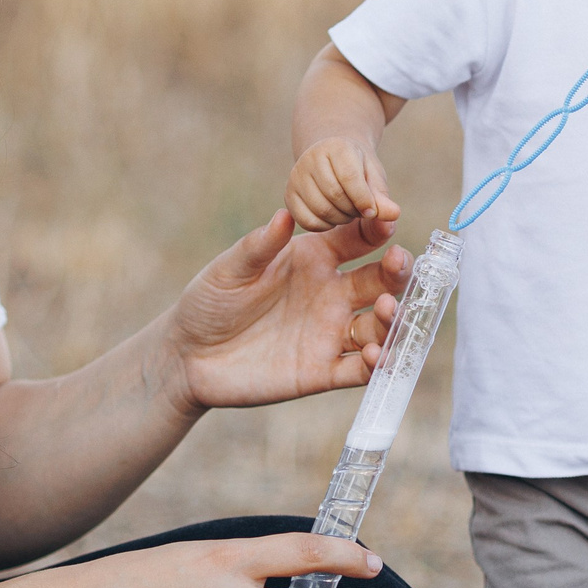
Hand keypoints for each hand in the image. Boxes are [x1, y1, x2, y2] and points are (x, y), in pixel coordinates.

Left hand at [164, 210, 409, 412]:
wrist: (188, 356)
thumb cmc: (208, 302)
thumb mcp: (229, 270)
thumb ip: (258, 246)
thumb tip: (284, 215)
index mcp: (314, 259)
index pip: (358, 239)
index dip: (376, 228)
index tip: (387, 217)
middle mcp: (331, 294)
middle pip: (381, 281)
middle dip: (398, 272)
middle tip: (400, 263)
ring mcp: (329, 334)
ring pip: (379, 326)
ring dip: (393, 319)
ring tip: (387, 310)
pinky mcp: (322, 372)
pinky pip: (360, 371)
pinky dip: (376, 364)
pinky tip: (375, 356)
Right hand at [287, 137, 398, 231]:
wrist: (333, 159)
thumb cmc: (359, 168)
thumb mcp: (374, 177)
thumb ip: (382, 196)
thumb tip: (394, 215)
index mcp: (337, 146)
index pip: (349, 177)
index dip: (364, 199)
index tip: (372, 211)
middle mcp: (311, 157)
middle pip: (335, 195)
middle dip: (353, 209)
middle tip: (360, 209)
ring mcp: (296, 176)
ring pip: (321, 210)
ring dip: (340, 219)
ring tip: (348, 211)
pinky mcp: (289, 194)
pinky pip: (307, 221)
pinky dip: (324, 226)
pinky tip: (333, 217)